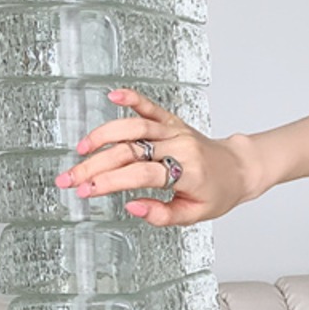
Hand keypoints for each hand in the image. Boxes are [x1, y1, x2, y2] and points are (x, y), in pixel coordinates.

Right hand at [53, 89, 251, 226]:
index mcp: (187, 173)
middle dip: (94, 166)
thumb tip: (132, 206)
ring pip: (134, 128)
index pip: (141, 175)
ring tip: (81, 150)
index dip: (110, 182)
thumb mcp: (194, 214)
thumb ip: (163, 214)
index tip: (86, 191)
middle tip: (69, 179)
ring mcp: (176, 131)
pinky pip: (151, 107)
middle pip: (130, 152)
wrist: (239, 168)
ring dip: (103, 136)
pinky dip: (132, 98)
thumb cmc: (218, 193)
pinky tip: (113, 95)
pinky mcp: (173, 121)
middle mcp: (180, 147)